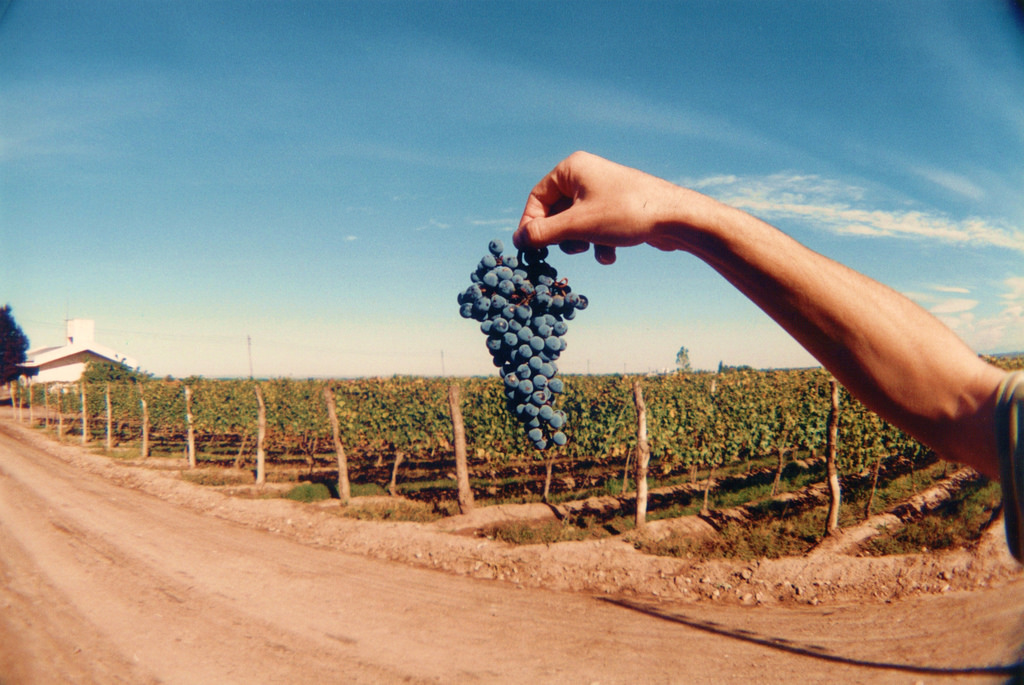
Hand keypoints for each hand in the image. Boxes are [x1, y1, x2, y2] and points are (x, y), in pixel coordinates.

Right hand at [513, 151, 695, 263]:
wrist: (674, 217)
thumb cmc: (625, 214)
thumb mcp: (577, 226)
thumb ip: (543, 233)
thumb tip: (517, 240)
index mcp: (572, 169)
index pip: (537, 197)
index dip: (531, 224)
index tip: (530, 249)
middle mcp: (586, 175)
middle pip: (556, 212)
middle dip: (562, 236)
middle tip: (570, 248)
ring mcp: (603, 191)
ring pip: (575, 223)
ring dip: (580, 242)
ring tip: (592, 248)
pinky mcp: (617, 208)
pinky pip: (595, 227)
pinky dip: (598, 243)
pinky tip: (610, 254)